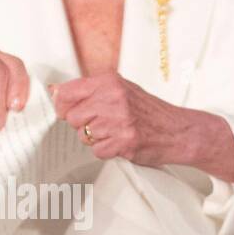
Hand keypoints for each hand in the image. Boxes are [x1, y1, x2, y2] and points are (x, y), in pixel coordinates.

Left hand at [49, 73, 187, 165]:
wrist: (178, 130)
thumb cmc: (149, 111)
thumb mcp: (121, 90)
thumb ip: (89, 91)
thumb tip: (55, 92)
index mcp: (110, 82)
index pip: (67, 92)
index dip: (62, 105)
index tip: (65, 110)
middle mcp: (113, 98)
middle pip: (72, 117)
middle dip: (83, 124)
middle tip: (102, 124)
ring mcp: (119, 121)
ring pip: (84, 136)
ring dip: (96, 139)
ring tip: (115, 132)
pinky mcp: (124, 142)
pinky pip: (97, 151)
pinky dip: (107, 151)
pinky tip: (120, 142)